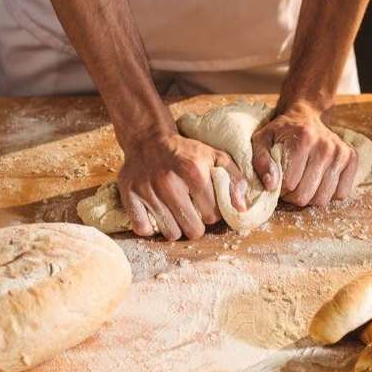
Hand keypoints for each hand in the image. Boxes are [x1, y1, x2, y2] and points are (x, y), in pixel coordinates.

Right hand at [118, 133, 247, 239]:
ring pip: (170, 233)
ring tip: (175, 213)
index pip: (212, 215)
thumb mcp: (216, 157)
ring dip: (175, 227)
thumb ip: (235, 180)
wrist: (149, 139)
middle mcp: (168, 182)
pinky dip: (150, 226)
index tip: (207, 206)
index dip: (212, 213)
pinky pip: (142, 228)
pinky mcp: (129, 194)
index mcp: (193, 172)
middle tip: (192, 214)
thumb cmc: (186, 151)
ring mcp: (146, 189)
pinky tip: (156, 215)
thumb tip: (242, 208)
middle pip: (192, 230)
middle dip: (196, 225)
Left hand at [251, 102, 357, 206]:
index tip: (279, 179)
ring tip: (303, 183)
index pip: (290, 184)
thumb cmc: (281, 132)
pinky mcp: (351, 158)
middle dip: (293, 195)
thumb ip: (261, 161)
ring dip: (310, 197)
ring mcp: (341, 153)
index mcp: (303, 139)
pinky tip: (320, 181)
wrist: (304, 116)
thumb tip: (271, 185)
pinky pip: (341, 194)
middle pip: (306, 195)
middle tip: (290, 183)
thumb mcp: (262, 140)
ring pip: (323, 199)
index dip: (280, 188)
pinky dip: (328, 193)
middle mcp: (325, 146)